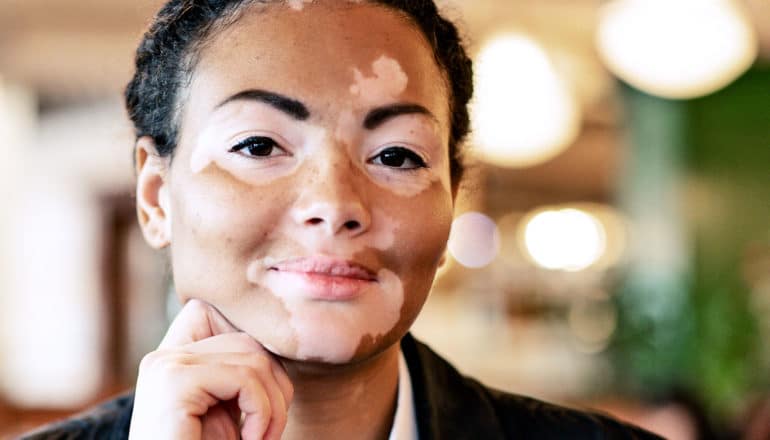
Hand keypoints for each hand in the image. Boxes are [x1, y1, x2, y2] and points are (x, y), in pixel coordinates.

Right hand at [128, 299, 292, 439]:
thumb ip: (244, 378)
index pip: (230, 324)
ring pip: (255, 358)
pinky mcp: (173, 381)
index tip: (264, 402)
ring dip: (272, 407)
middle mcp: (165, 356)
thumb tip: (287, 343)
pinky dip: (261, 414)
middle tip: (268, 433)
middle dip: (276, 388)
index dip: (261, 355)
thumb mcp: (230, 414)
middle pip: (251, 342)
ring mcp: (167, 365)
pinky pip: (246, 378)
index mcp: (175, 360)